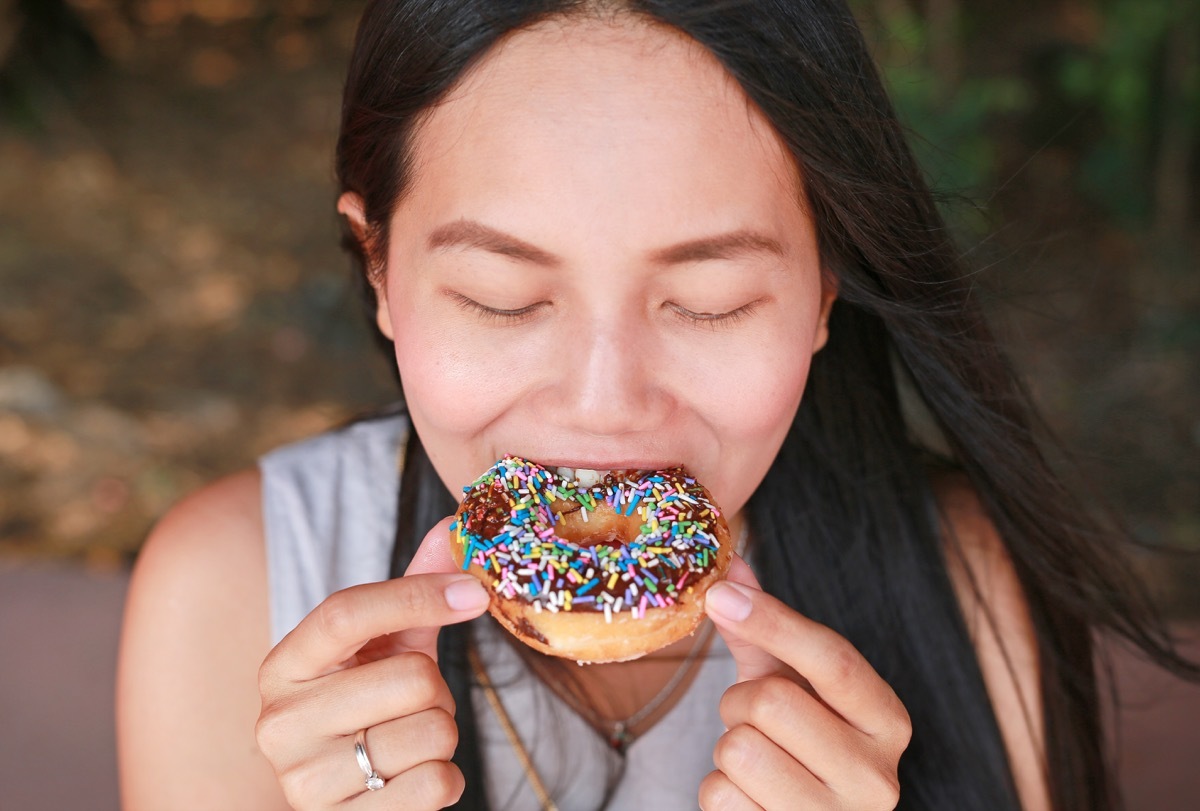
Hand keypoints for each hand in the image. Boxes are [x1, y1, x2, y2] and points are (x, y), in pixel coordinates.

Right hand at [255, 518, 490, 809]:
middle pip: (410, 678)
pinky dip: (444, 779)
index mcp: (283, 666)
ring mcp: (304, 781)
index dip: (417, 596)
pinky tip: (410, 778)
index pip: (346, 614)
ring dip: (442, 733)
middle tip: (416, 702)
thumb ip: (417, 587)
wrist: (347, 800)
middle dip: (437, 689)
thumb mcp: (385, 646)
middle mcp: (279, 723)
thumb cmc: (367, 708)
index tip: (475, 593)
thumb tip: (459, 522)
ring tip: (409, 739)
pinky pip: (437, 785)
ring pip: (432, 732)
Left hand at [700, 556, 911, 810]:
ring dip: (726, 747)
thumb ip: (764, 629)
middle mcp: (877, 777)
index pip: (833, 659)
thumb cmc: (799, 748)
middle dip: (738, 701)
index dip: (772, 620)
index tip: (720, 594)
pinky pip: (720, 796)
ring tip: (755, 760)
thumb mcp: (791, 684)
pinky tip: (748, 798)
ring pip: (739, 749)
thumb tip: (730, 568)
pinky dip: (719, 791)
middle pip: (771, 702)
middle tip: (753, 718)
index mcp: (887, 721)